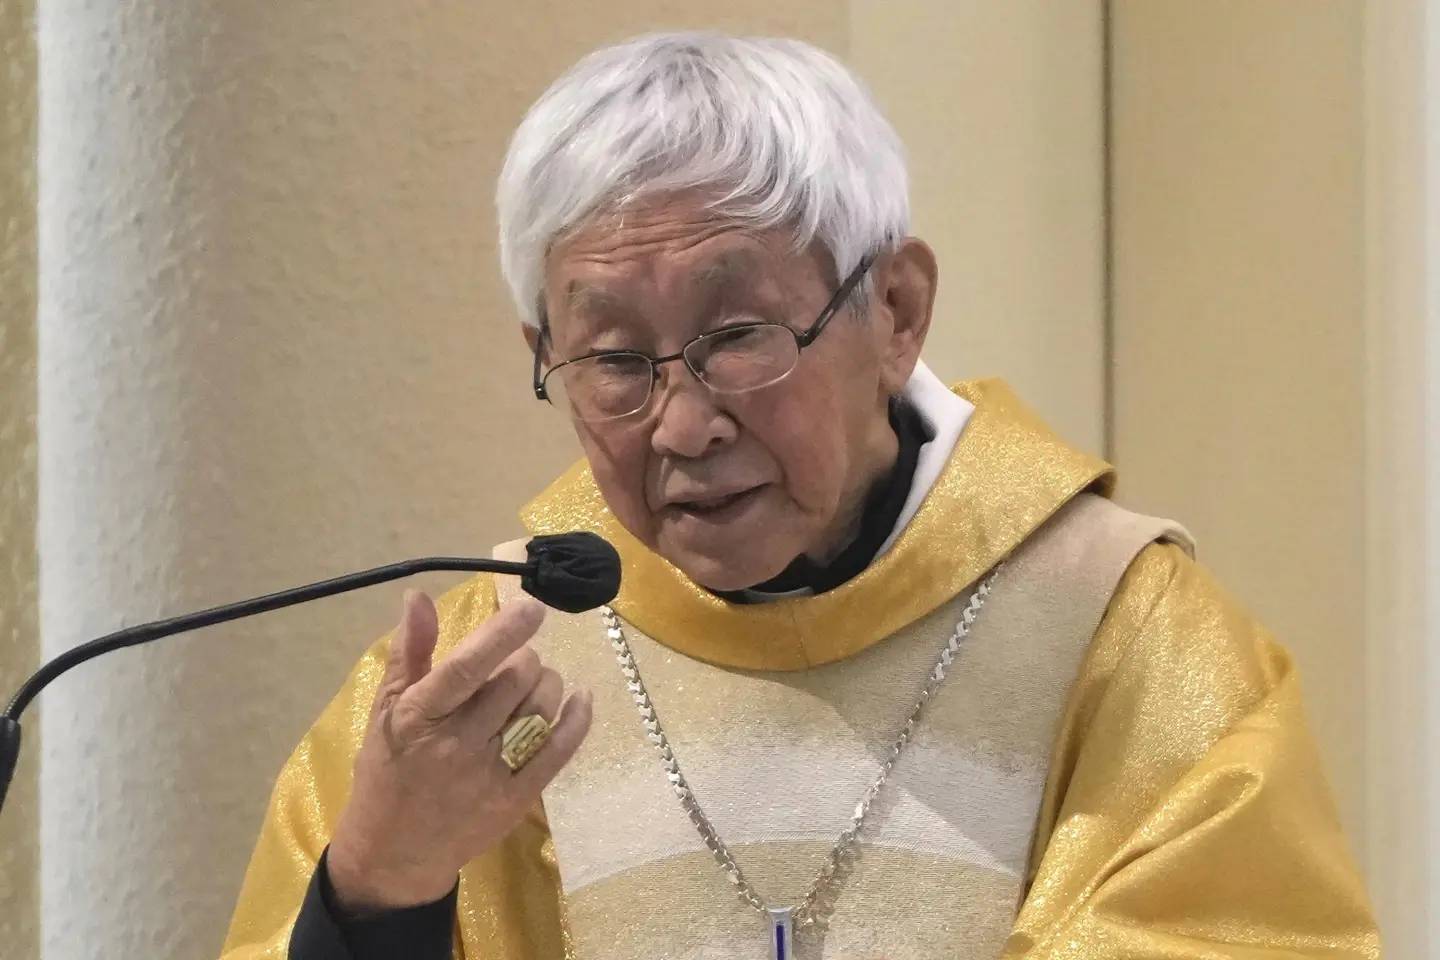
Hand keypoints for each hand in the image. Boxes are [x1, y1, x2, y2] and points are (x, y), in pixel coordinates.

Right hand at [327, 590, 591, 912]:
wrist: (394, 853)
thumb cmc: (388, 772)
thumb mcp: (385, 710)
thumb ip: (409, 652)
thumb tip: (419, 597)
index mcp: (420, 715)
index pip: (468, 666)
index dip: (504, 633)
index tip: (533, 608)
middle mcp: (456, 742)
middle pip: (515, 680)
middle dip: (525, 658)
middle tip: (516, 663)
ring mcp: (490, 773)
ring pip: (540, 708)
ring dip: (548, 683)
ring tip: (536, 682)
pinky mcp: (517, 799)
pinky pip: (559, 751)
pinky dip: (576, 719)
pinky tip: (580, 699)